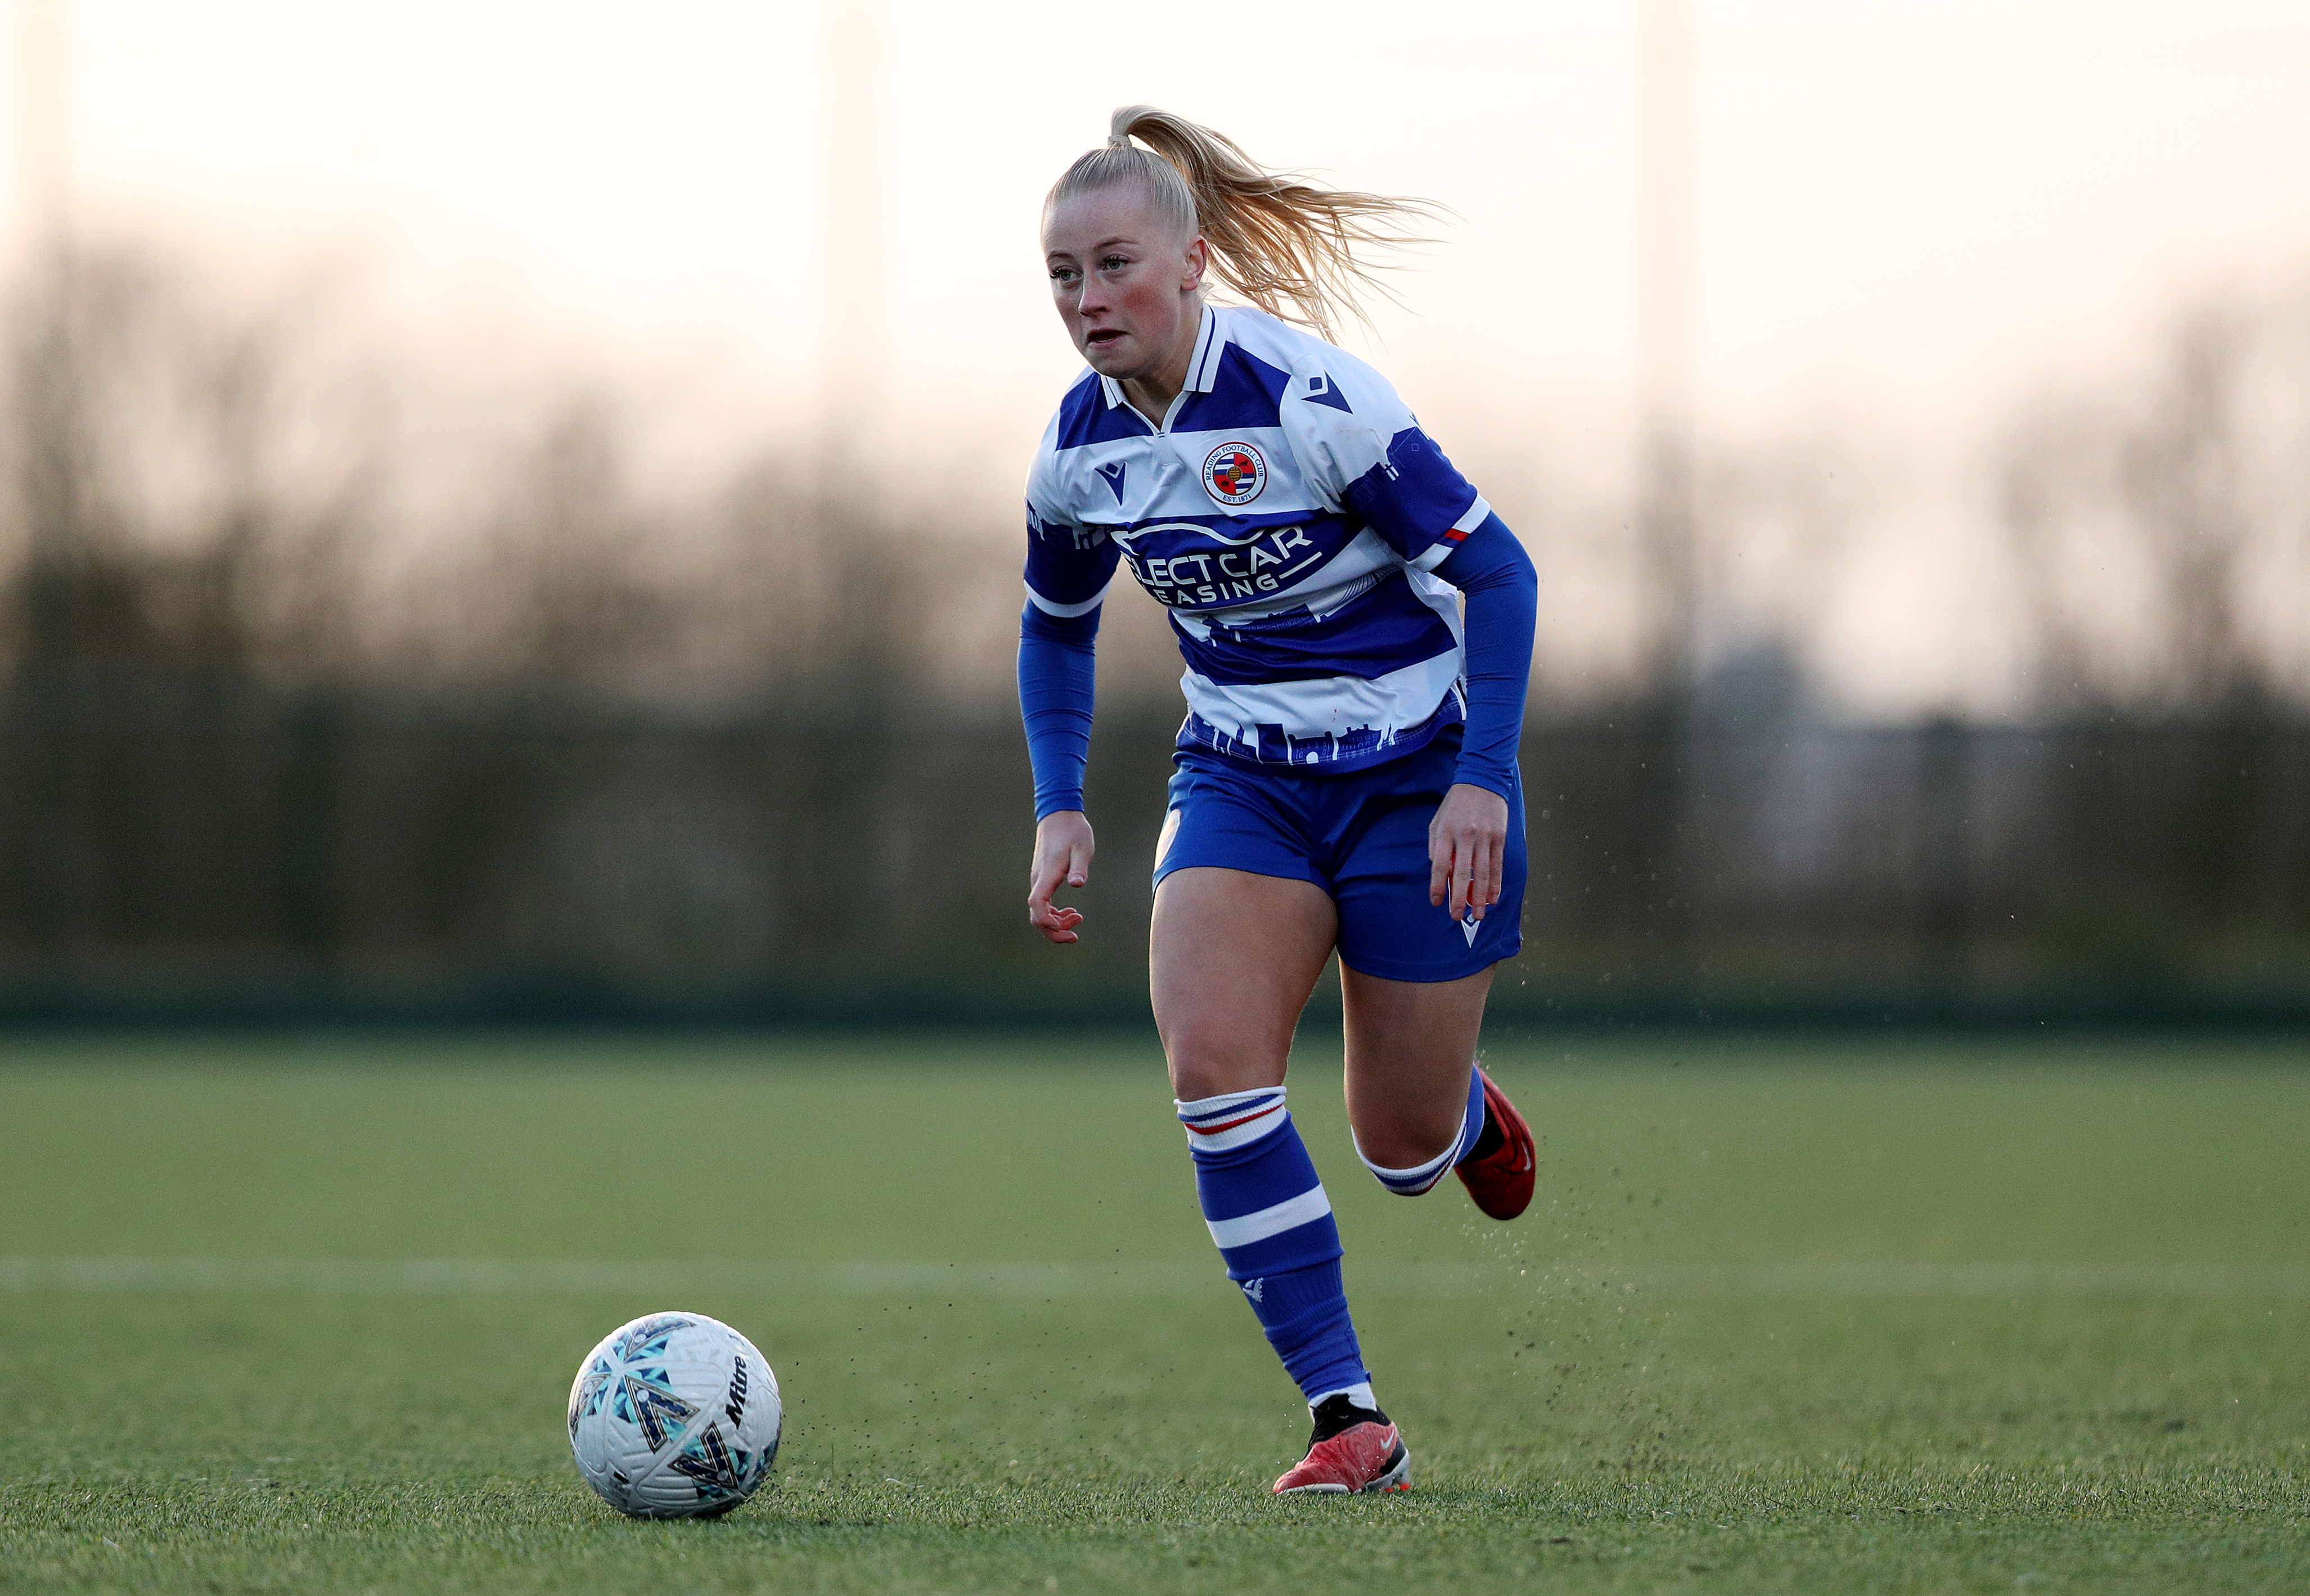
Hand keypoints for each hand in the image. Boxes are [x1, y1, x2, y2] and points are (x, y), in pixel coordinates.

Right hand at [1028, 810, 1095, 943]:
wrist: (1059, 816)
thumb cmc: (1073, 831)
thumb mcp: (1082, 847)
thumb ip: (1079, 867)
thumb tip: (1078, 883)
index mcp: (1047, 874)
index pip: (1037, 904)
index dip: (1047, 922)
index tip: (1066, 928)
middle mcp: (1038, 880)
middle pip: (1036, 916)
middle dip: (1054, 931)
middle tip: (1075, 935)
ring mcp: (1039, 881)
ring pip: (1039, 913)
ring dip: (1056, 923)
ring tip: (1077, 919)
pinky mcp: (1043, 880)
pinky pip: (1043, 905)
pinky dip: (1054, 914)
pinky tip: (1070, 911)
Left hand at [1428, 782, 1509, 920]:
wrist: (1481, 781)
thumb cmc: (1456, 805)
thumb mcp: (1437, 821)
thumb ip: (1436, 846)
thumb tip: (1440, 872)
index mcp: (1445, 832)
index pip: (1439, 865)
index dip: (1437, 886)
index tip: (1436, 902)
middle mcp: (1465, 836)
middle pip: (1462, 874)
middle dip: (1459, 898)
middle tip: (1457, 916)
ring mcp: (1484, 837)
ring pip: (1482, 873)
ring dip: (1480, 896)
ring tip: (1479, 914)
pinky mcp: (1499, 836)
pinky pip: (1497, 865)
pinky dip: (1495, 883)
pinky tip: (1493, 897)